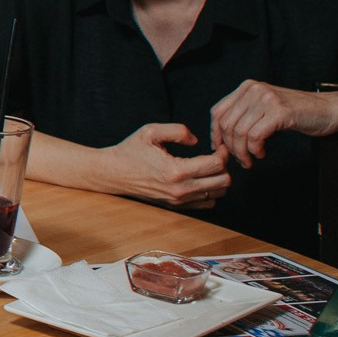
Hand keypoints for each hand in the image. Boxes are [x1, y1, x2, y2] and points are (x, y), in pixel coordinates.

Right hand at [102, 123, 231, 209]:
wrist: (112, 173)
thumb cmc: (130, 151)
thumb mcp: (151, 131)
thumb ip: (178, 130)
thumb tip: (196, 140)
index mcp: (176, 170)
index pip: (217, 165)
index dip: (223, 153)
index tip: (219, 146)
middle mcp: (180, 189)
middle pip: (223, 182)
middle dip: (225, 166)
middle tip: (217, 155)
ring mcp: (179, 200)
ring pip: (218, 193)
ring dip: (218, 179)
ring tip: (209, 166)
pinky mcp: (176, 206)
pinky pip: (207, 203)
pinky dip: (210, 191)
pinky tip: (200, 178)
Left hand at [210, 80, 337, 168]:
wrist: (328, 109)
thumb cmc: (297, 112)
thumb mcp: (264, 108)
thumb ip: (244, 116)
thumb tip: (221, 138)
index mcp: (247, 87)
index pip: (218, 111)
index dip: (215, 133)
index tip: (219, 148)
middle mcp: (254, 90)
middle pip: (227, 124)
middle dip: (230, 147)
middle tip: (239, 159)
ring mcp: (266, 99)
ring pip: (239, 132)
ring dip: (242, 152)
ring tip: (250, 159)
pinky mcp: (279, 112)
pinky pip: (255, 136)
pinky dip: (255, 149)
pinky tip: (261, 153)